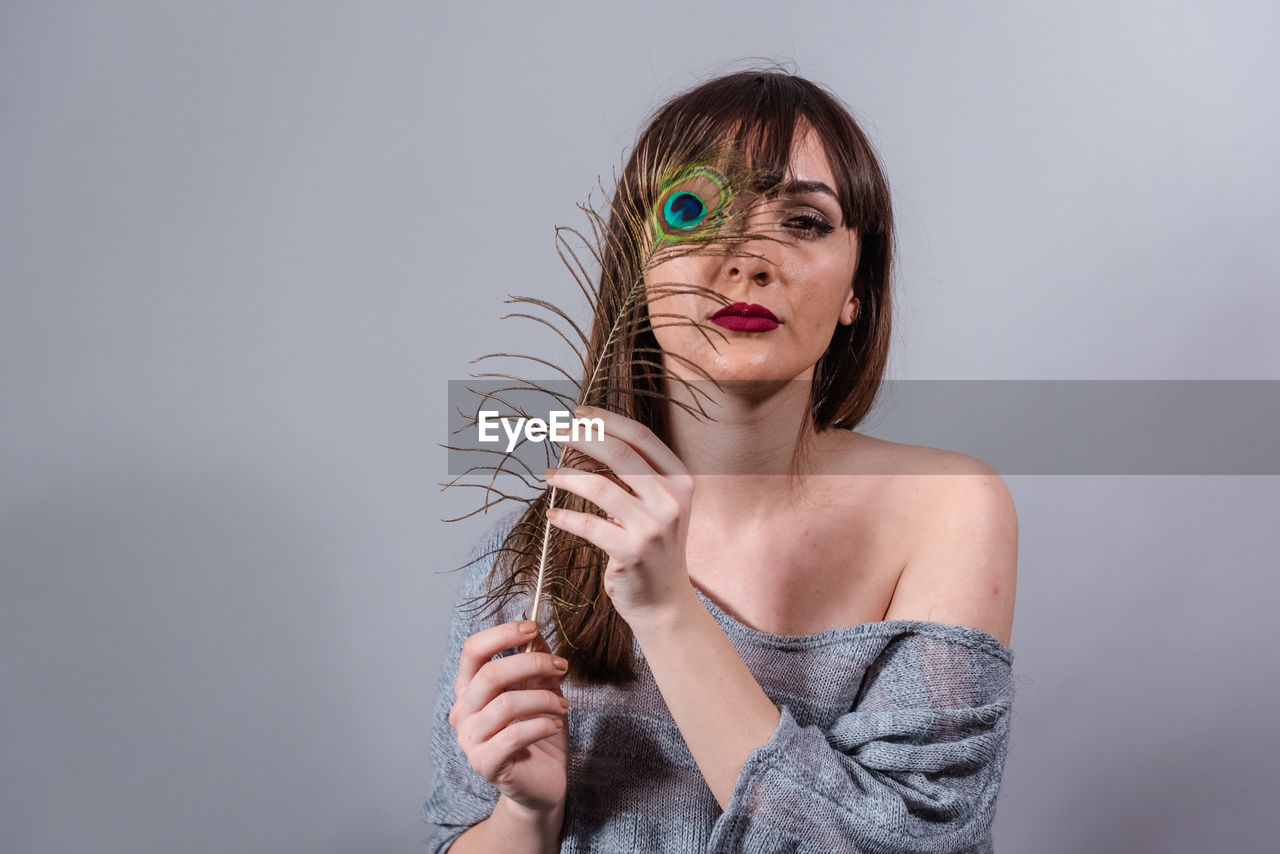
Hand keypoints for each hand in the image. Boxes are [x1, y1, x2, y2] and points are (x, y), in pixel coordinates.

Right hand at [449, 620, 569, 815]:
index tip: (533, 627)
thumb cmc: (538, 734)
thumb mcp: (541, 690)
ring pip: (506, 705)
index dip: (502, 633)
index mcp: (470, 689)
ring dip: (544, 699)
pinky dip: (542, 724)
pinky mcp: (484, 763)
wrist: (542, 783)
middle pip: (490, 674)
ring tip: (563, 705)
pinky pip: (514, 736)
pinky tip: (556, 724)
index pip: (472, 650)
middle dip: (532, 663)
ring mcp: (470, 740)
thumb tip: (537, 631)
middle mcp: (462, 712)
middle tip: (562, 666)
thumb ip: (536, 662)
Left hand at [544, 405, 696, 623]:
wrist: (665, 602)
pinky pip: (589, 525)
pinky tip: (553, 515)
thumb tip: (587, 438)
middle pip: (620, 453)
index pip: (641, 436)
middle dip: (582, 437)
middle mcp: (672, 499)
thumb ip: (635, 474)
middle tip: (554, 431)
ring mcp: (654, 526)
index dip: (607, 419)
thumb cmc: (653, 547)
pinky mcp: (632, 551)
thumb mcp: (658, 505)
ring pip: (599, 487)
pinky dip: (565, 517)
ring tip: (548, 475)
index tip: (578, 412)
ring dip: (567, 477)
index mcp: (681, 479)